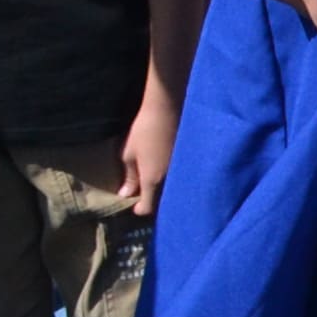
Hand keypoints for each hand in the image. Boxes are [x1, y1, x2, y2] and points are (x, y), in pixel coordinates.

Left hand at [117, 83, 180, 216]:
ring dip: (165, 189)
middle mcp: (170, 179)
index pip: (148, 207)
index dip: (140, 209)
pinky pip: (182, 176)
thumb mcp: (129, 153)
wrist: (169, 107)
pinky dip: (175, 177)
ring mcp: (182, 170)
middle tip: (145, 193)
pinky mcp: (190, 160)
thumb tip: (126, 194)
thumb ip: (130, 176)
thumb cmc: (144, 130)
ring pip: (174, 189)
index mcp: (153, 180)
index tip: (135, 206)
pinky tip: (169, 168)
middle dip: (154, 200)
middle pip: (163, 201)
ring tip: (157, 181)